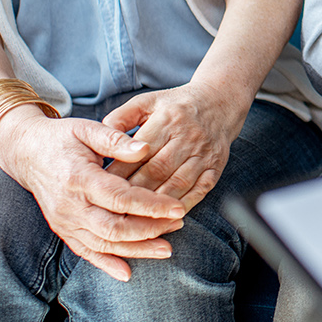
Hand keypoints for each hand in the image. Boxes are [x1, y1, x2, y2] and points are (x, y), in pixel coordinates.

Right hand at [0, 107, 186, 281]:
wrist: (26, 153)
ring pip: (103, 244)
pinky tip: (128, 273)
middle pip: (114, 227)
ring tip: (166, 249)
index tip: (178, 207)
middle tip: (178, 224)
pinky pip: (85, 252)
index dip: (151, 205)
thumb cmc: (63, 138)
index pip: (120, 197)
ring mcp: (64, 221)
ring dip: (136, 249)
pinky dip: (107, 264)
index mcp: (79, 177)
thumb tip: (146, 149)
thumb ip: (116, 139)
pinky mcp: (63, 230)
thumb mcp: (87, 128)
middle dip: (150, 230)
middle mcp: (70, 205)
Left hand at [102, 82, 250, 210]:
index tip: (101, 187)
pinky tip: (166, 218)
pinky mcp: (215, 167)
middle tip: (112, 208)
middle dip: (133, 192)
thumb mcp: (147, 101)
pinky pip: (199, 191)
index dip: (119, 171)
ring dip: (155, 205)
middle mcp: (187, 137)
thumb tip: (100, 136)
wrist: (221, 101)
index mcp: (167, 119)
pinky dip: (182, 206)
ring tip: (134, 219)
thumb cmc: (176, 105)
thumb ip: (121, 117)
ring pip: (177, 185)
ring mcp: (203, 154)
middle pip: (157, 171)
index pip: (139, 152)